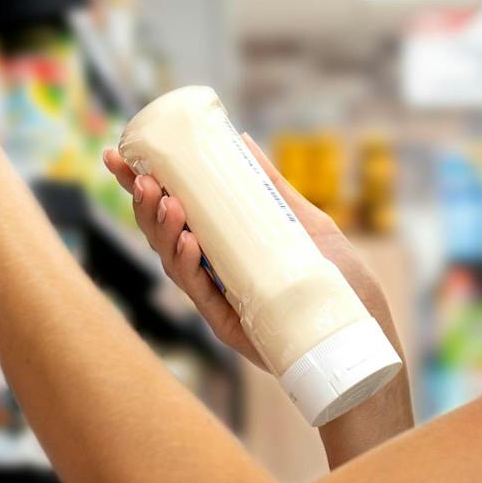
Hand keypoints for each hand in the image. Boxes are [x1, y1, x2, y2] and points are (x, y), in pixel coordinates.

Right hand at [101, 138, 398, 373]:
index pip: (175, 208)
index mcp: (225, 242)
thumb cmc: (340, 285)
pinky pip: (199, 292)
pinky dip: (188, 265)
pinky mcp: (229, 324)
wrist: (363, 341)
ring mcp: (219, 296)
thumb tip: (242, 140)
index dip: (143, 183)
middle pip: (164, 232)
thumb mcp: (310, 224)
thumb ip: (275, 189)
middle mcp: (215, 269)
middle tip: (141, 177)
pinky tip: (187, 240)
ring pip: (174, 260)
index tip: (118, 155)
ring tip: (165, 201)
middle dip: (145, 203)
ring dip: (163, 229)